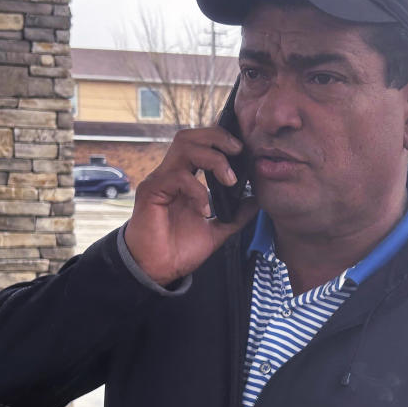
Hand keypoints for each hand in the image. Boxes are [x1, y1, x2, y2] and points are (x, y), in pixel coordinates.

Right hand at [124, 127, 257, 285]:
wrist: (158, 270)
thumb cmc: (179, 250)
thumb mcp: (217, 230)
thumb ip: (235, 215)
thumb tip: (256, 201)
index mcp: (184, 178)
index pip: (199, 144)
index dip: (220, 139)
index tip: (242, 151)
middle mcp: (170, 174)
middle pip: (190, 136)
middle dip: (217, 137)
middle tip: (238, 152)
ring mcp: (160, 180)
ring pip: (185, 146)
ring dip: (212, 158)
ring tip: (228, 180)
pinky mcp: (151, 191)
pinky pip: (178, 177)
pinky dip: (197, 190)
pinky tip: (203, 210)